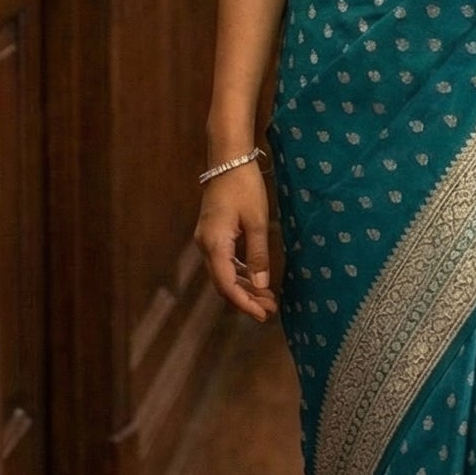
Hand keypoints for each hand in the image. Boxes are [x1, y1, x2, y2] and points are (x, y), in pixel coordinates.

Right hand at [194, 161, 277, 323]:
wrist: (227, 160)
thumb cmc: (244, 186)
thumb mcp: (258, 221)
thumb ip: (258, 254)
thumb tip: (262, 285)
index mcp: (215, 244)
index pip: (227, 284)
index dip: (244, 303)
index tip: (263, 315)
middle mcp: (205, 246)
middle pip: (223, 283)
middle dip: (246, 299)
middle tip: (270, 310)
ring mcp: (207, 240)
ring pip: (224, 273)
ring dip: (244, 287)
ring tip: (267, 299)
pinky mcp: (213, 234)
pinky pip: (224, 261)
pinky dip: (240, 273)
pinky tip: (255, 279)